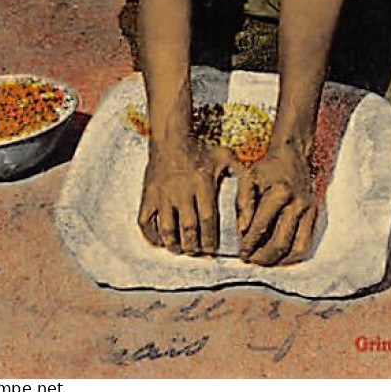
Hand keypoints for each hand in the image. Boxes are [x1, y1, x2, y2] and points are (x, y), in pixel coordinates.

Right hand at [138, 140, 232, 256]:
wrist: (171, 139)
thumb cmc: (201, 151)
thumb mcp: (226, 158)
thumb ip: (241, 181)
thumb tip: (244, 218)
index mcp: (202, 183)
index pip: (207, 219)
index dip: (210, 240)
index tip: (212, 249)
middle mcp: (181, 190)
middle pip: (188, 228)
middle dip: (194, 246)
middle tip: (197, 252)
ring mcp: (162, 194)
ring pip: (167, 229)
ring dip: (174, 245)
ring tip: (180, 249)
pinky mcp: (148, 195)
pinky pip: (146, 223)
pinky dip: (152, 236)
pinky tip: (161, 240)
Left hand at [235, 142, 316, 265]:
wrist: (292, 155)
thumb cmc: (267, 167)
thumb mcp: (248, 178)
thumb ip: (242, 204)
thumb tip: (242, 232)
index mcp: (280, 192)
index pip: (262, 227)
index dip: (249, 244)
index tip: (241, 254)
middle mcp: (298, 203)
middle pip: (280, 243)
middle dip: (262, 257)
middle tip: (250, 260)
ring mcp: (309, 210)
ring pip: (297, 248)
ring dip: (279, 261)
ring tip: (263, 260)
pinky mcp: (314, 214)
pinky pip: (306, 243)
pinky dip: (293, 255)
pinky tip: (279, 256)